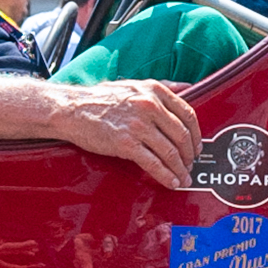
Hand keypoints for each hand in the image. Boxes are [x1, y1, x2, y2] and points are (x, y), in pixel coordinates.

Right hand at [43, 77, 198, 187]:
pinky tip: (171, 182)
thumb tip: (187, 87)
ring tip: (184, 177)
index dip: (196, 134)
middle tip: (190, 165)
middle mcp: (149, 106)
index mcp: (154, 91)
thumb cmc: (100, 98)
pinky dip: (166, 176)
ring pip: (170, 152)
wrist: (71, 109)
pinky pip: (154, 164)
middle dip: (190, 155)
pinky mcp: (126, 144)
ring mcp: (138, 126)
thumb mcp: (134, 85)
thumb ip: (162, 86)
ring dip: (180, 169)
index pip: (187, 114)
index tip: (197, 146)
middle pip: (182, 136)